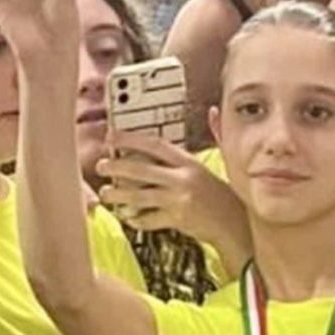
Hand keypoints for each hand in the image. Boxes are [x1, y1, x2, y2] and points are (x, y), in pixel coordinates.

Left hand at [98, 134, 242, 246]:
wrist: (234, 222)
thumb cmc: (218, 194)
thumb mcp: (208, 166)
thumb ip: (198, 145)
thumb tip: (211, 113)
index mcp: (188, 163)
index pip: (155, 145)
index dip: (130, 139)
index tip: (112, 137)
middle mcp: (183, 179)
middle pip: (141, 170)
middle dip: (116, 167)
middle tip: (101, 166)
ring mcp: (179, 200)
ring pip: (140, 196)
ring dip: (118, 195)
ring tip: (106, 194)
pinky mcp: (177, 219)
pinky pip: (149, 219)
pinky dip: (136, 219)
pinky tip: (127, 216)